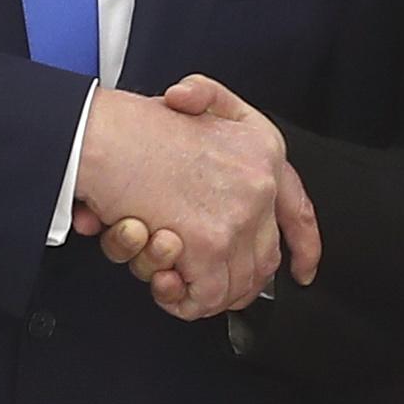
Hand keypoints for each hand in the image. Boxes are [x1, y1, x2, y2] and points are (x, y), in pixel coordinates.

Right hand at [74, 85, 284, 316]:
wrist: (99, 137)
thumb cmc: (131, 126)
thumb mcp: (192, 103)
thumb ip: (211, 111)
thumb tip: (206, 132)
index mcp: (263, 149)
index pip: (298, 210)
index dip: (303, 246)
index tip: (303, 269)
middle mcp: (260, 185)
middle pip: (264, 258)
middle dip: (234, 282)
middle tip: (200, 283)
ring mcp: (238, 218)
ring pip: (237, 282)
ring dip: (202, 291)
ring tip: (168, 276)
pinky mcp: (209, 247)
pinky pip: (206, 296)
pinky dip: (181, 300)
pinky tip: (163, 284)